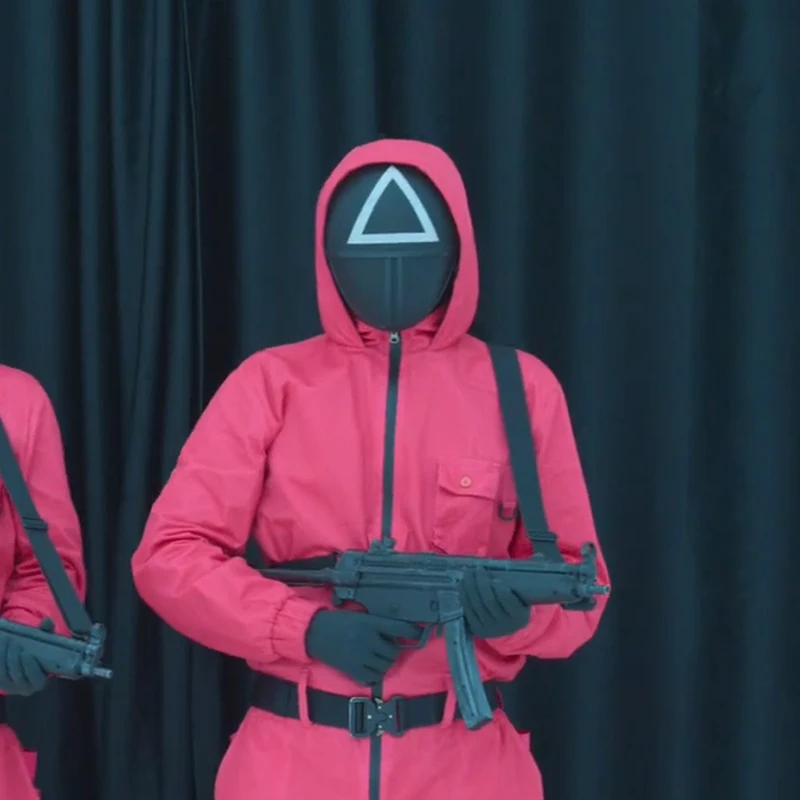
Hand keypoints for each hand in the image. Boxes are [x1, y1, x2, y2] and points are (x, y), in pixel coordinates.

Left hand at [0, 618, 52, 695]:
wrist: (25, 665)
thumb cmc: (39, 654)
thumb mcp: (46, 643)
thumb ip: (47, 632)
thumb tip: (47, 620)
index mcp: (40, 682)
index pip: (36, 678)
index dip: (30, 667)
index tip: (26, 653)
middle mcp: (25, 688)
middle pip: (17, 674)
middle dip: (14, 658)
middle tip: (14, 642)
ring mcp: (11, 687)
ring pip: (4, 673)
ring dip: (4, 656)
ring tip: (5, 641)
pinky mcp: (2, 683)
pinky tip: (1, 646)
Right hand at [305, 610, 420, 684]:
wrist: (314, 633)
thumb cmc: (338, 621)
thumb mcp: (359, 616)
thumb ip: (377, 624)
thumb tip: (397, 634)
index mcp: (369, 623)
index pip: (398, 628)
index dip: (412, 633)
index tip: (419, 634)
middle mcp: (367, 640)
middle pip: (393, 652)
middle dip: (393, 650)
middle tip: (387, 647)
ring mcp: (360, 657)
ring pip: (385, 666)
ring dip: (385, 663)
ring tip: (378, 657)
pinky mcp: (351, 670)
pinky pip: (372, 678)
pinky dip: (374, 675)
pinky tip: (370, 668)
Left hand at [460, 568, 529, 638]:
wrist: (508, 624)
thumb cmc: (519, 601)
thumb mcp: (527, 591)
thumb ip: (532, 573)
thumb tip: (538, 556)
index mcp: (520, 618)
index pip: (509, 603)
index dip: (501, 591)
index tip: (496, 579)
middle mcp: (505, 626)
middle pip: (489, 602)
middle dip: (481, 584)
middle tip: (478, 569)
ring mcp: (490, 629)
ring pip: (477, 605)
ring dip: (470, 587)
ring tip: (468, 573)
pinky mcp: (477, 629)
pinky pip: (468, 610)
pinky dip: (464, 595)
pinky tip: (463, 584)